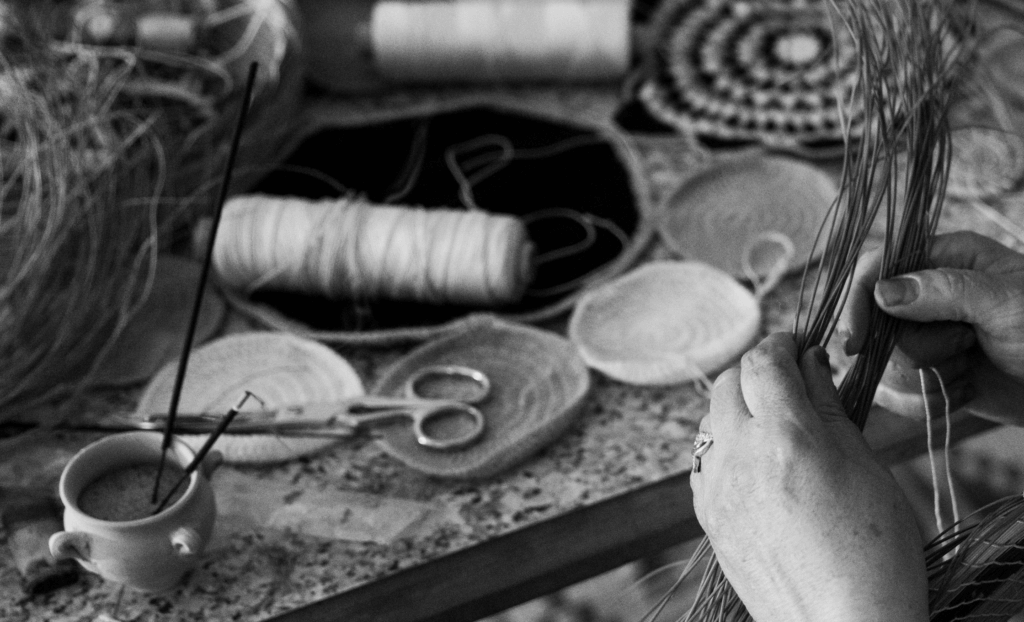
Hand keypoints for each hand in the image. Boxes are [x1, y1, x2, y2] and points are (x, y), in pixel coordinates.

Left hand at [691, 333, 926, 621]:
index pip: (764, 361)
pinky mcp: (706, 516)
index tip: (798, 346)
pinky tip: (756, 465)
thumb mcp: (866, 467)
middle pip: (727, 382)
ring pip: (709, 420)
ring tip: (775, 426)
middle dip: (756, 372)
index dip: (782, 344)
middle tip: (789, 383)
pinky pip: (703, 461)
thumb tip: (811, 363)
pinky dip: (724, 448)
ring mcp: (715, 487)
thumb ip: (829, 407)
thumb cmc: (874, 552)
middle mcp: (738, 455)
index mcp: (784, 436)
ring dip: (736, 408)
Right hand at [839, 231, 1023, 424]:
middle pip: (876, 327)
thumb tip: (881, 292)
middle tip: (966, 348)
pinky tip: (963, 394)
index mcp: (944, 259)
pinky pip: (896, 396)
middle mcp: (926, 297)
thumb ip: (944, 291)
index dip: (858, 303)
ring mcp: (926, 338)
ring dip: (927, 380)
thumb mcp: (1008, 303)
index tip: (857, 343)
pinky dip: (928, 404)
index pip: (875, 268)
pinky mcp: (929, 376)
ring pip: (884, 366)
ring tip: (969, 372)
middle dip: (917, 350)